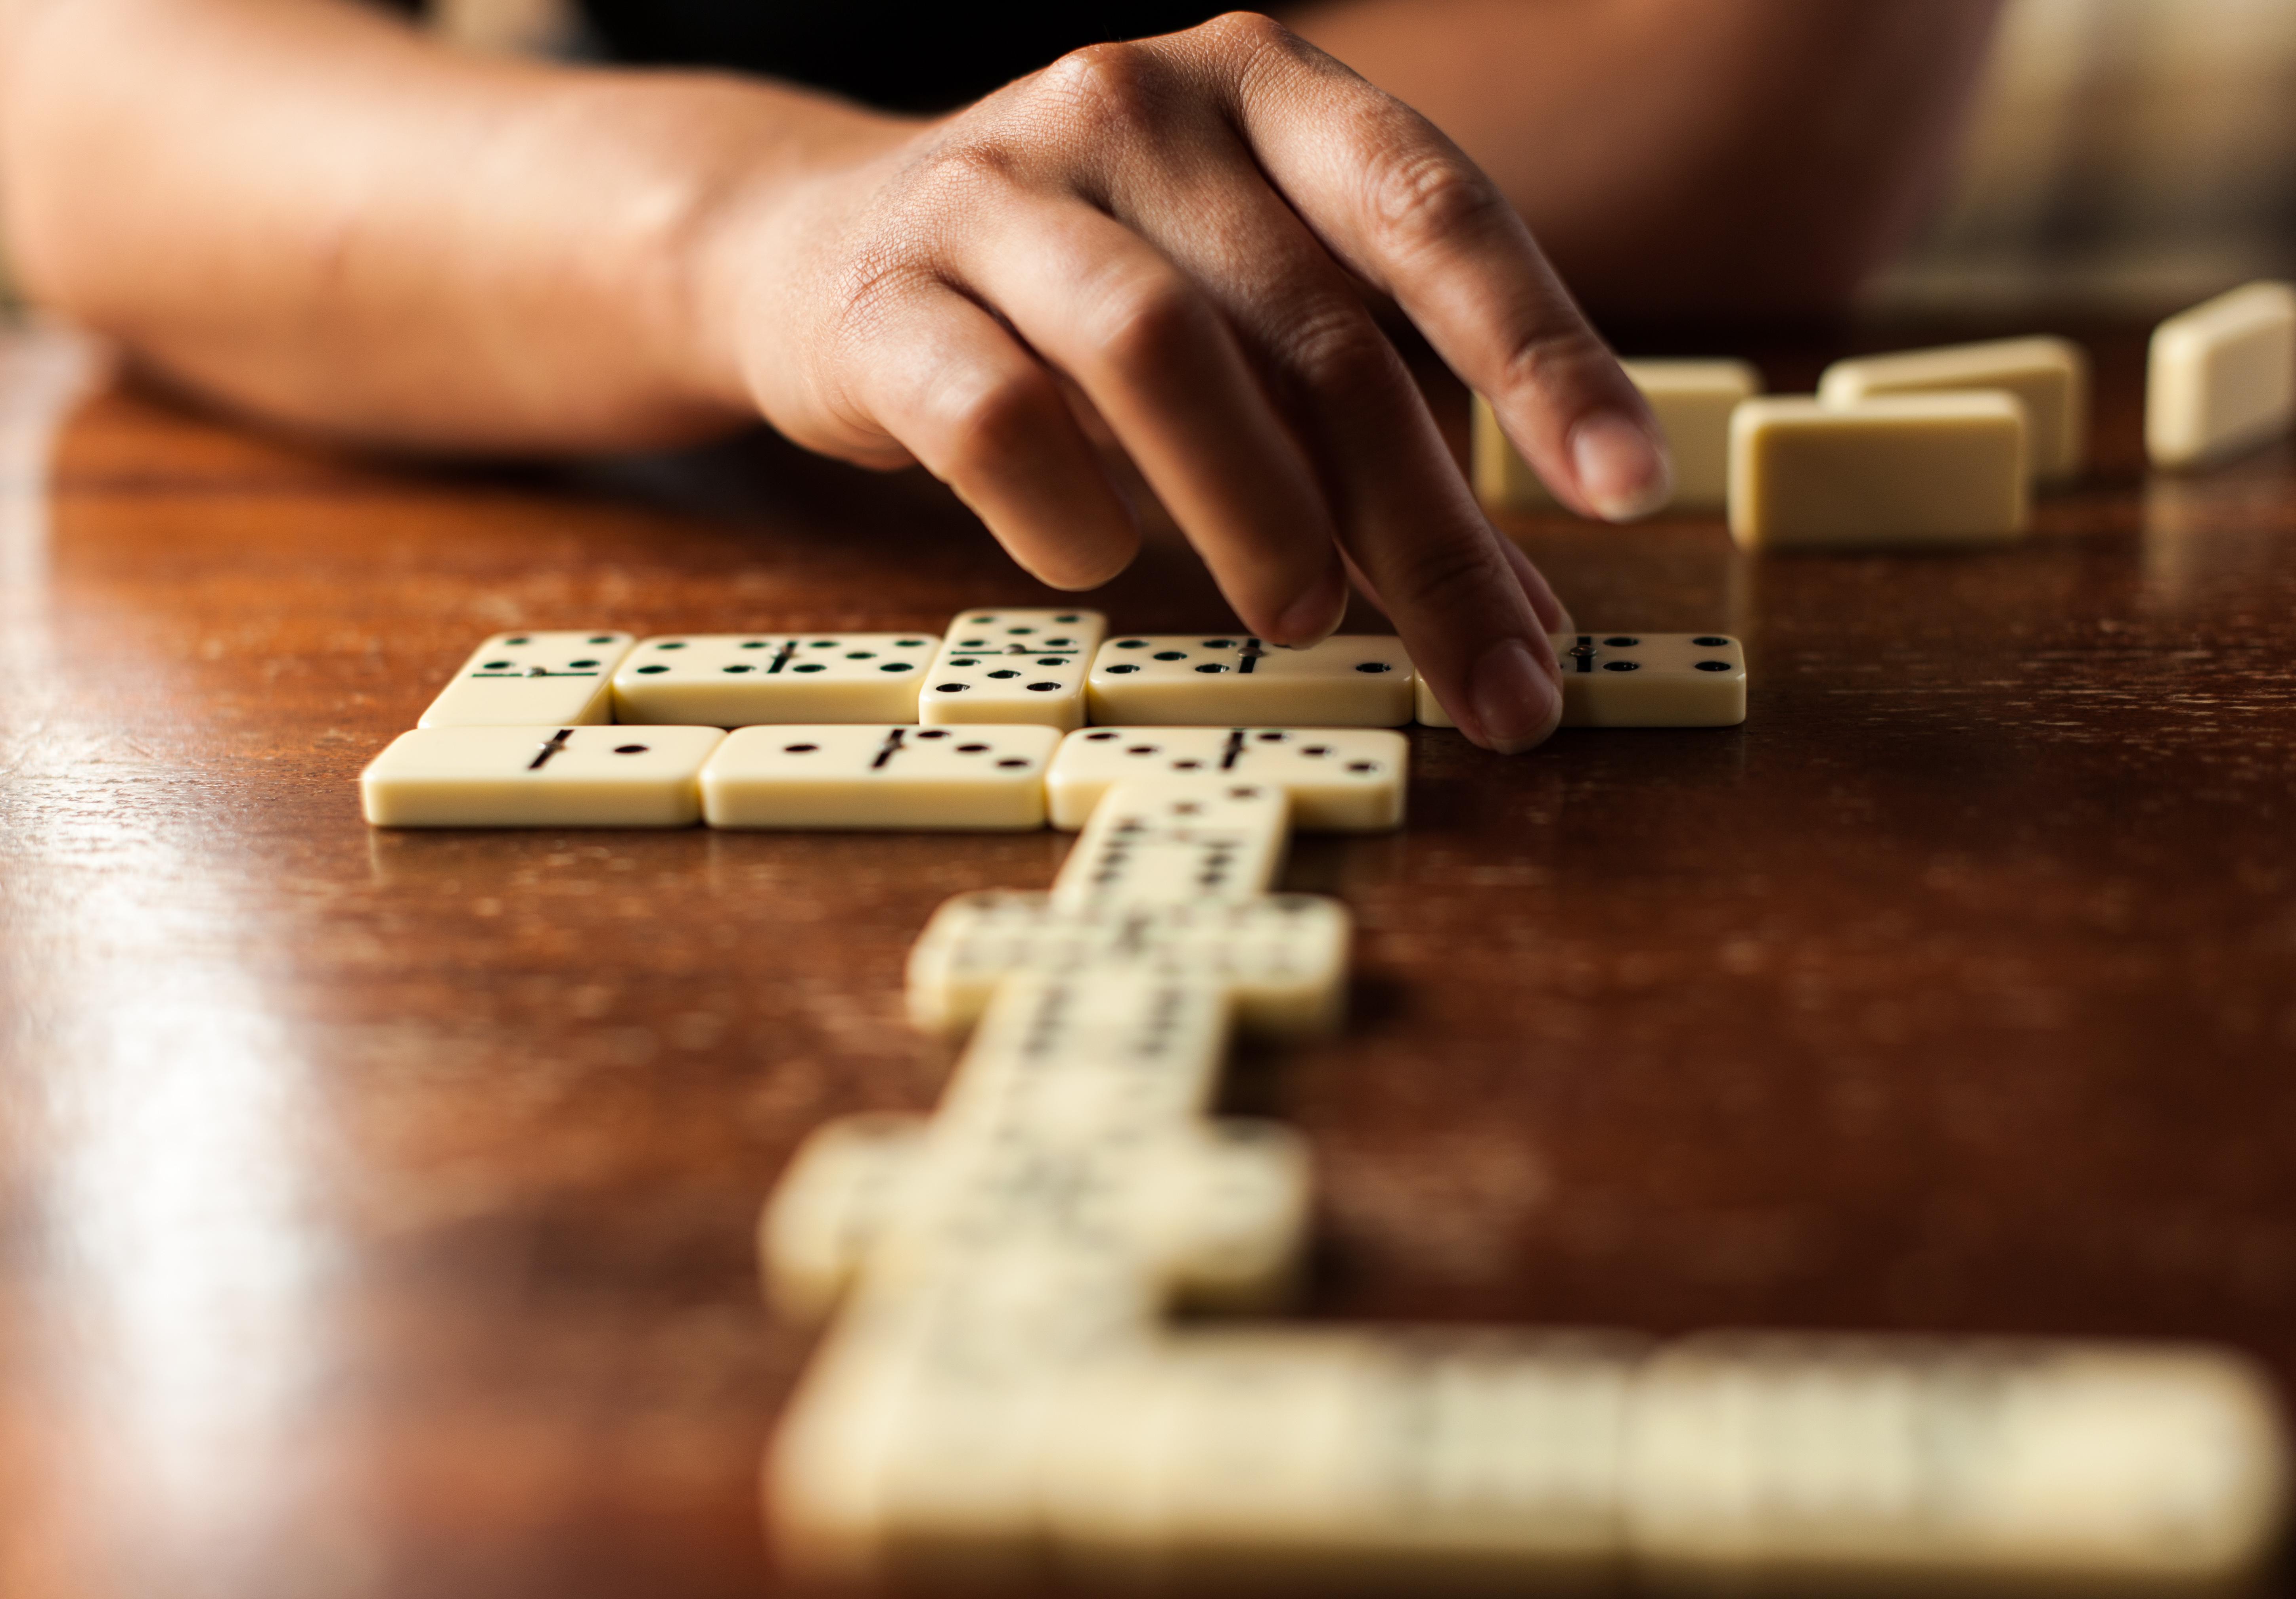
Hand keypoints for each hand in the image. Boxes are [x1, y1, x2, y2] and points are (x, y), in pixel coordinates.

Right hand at [711, 12, 1669, 750]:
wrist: (814, 247)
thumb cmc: (1076, 306)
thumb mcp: (1241, 326)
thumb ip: (1372, 442)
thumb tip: (1522, 626)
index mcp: (1262, 88)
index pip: (1434, 211)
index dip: (1544, 353)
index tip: (1631, 489)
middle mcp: (1137, 105)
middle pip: (1317, 327)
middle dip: (1421, 525)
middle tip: (1493, 678)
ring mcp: (997, 187)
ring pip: (1159, 353)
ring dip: (1254, 512)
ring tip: (1302, 623)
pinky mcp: (879, 294)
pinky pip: (994, 418)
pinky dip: (1067, 517)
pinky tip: (1092, 565)